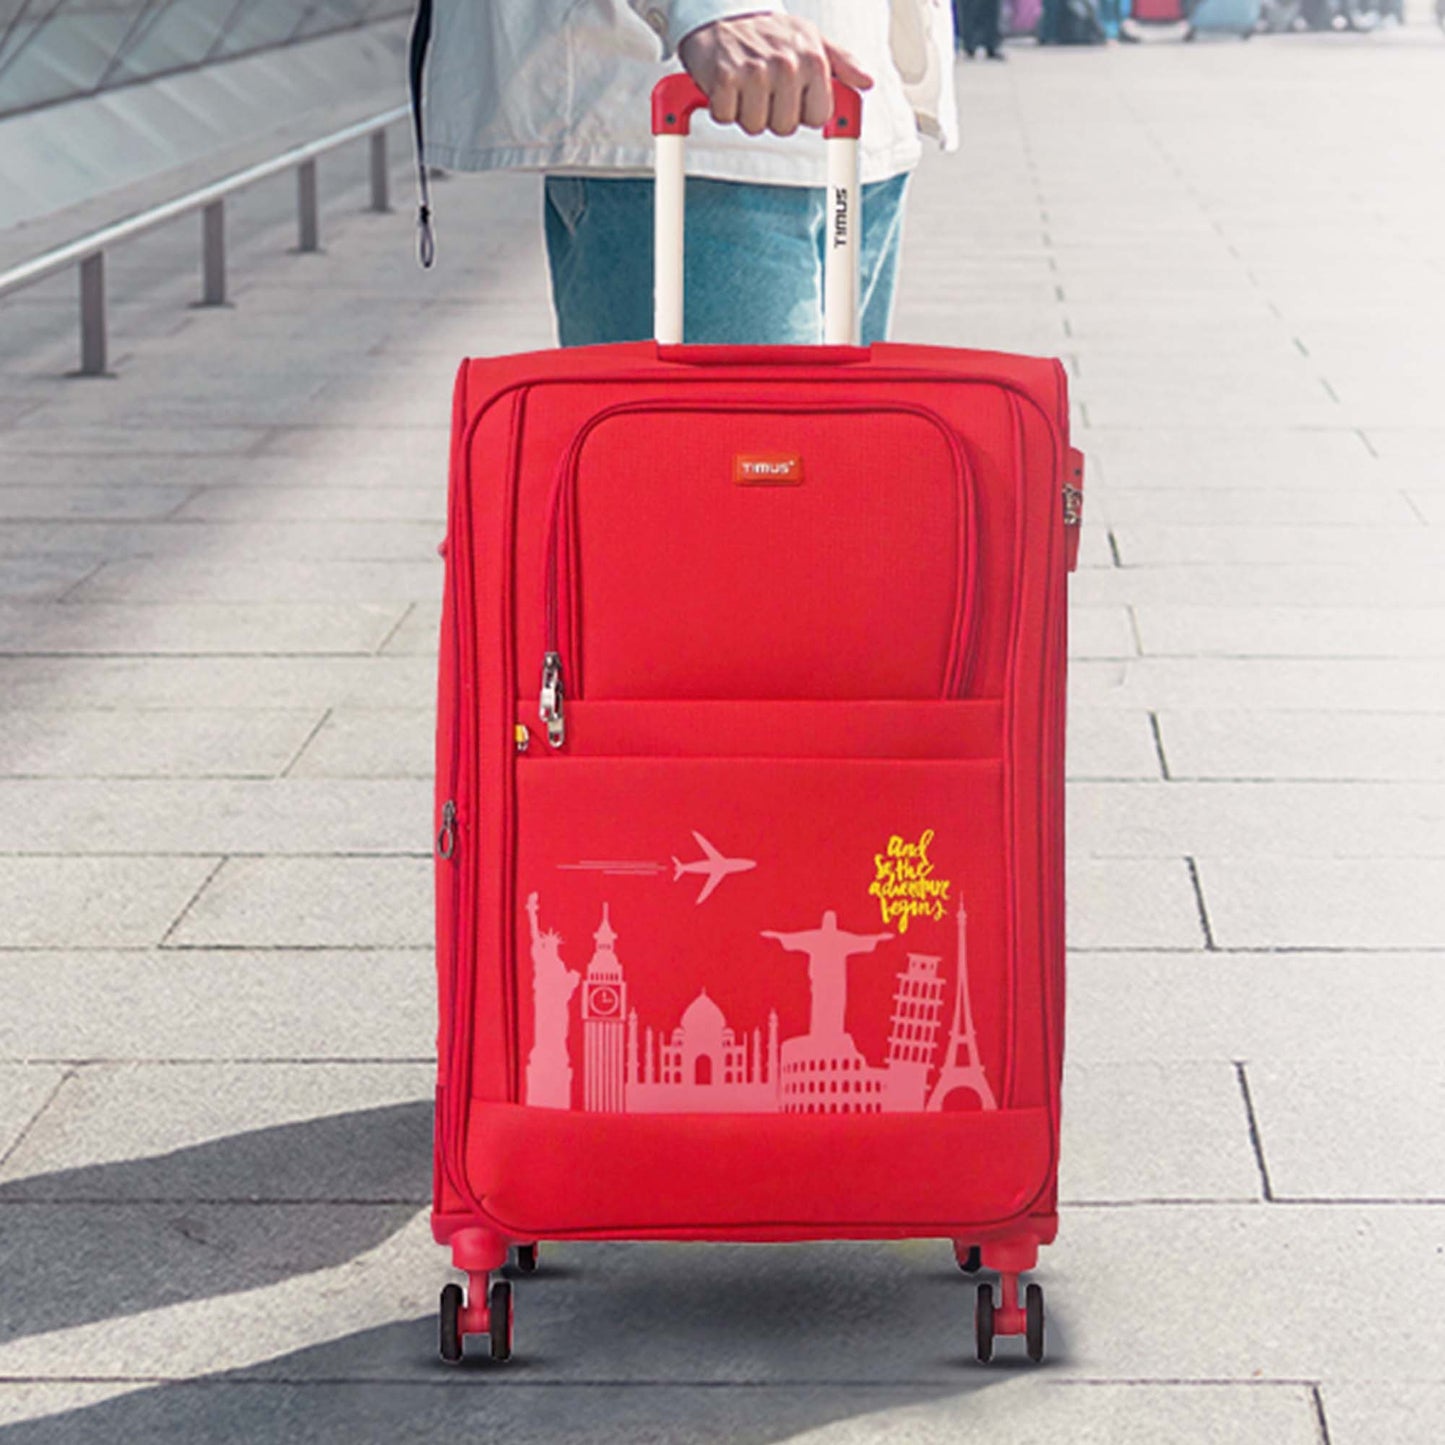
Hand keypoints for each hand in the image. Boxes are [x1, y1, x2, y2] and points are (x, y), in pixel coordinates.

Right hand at [678, 13, 872, 137]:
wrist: (723, 15)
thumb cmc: (771, 33)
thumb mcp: (812, 40)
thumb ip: (843, 64)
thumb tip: (866, 82)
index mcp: (813, 61)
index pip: (817, 119)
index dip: (801, 112)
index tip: (791, 94)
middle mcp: (787, 66)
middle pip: (785, 128)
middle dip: (772, 114)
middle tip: (764, 87)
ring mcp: (754, 72)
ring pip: (755, 126)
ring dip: (746, 111)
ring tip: (745, 84)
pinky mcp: (724, 79)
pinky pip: (726, 117)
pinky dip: (722, 106)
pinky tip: (727, 84)